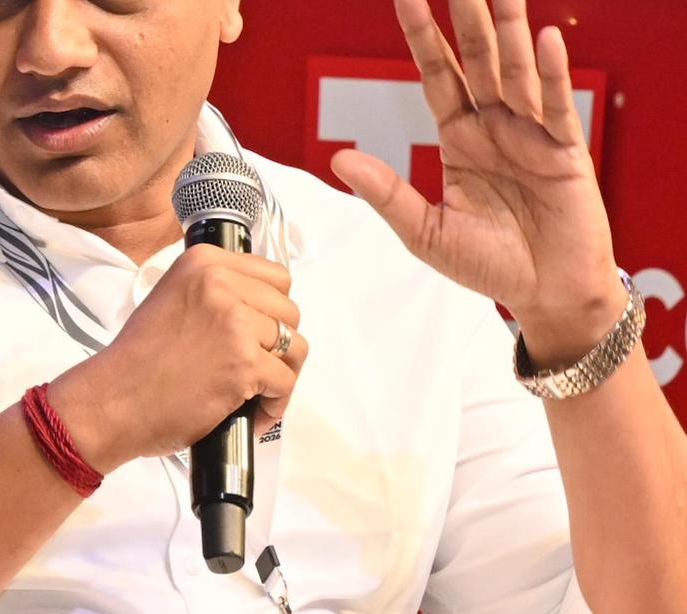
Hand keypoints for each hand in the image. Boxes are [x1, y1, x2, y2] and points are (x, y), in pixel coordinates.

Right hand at [49, 244, 308, 472]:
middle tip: (256, 367)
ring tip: (257, 394)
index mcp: (203, 262)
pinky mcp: (243, 363)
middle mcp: (221, 284)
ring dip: (280, 374)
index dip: (271, 309)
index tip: (258, 331)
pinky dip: (274, 405)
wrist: (112, 401)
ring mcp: (235, 323)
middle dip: (278, 343)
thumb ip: (213, 292)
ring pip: (294, 347)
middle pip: (288, 311)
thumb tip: (260, 308)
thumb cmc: (137, 361)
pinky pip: (286, 382)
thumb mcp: (171, 299)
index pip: (275, 275)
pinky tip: (252, 414)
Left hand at [330, 0, 627, 366]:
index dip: (423, 38)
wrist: (543, 294)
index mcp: (460, 139)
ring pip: (517, 72)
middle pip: (478, 60)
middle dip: (466, 17)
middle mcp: (496, 127)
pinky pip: (557, 107)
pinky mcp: (565, 153)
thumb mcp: (424, 231)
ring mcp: (532, 135)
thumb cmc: (488, 265)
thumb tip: (340, 158)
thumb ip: (387, 193)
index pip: (438, 76)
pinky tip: (544, 40)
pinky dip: (552, 75)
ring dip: (509, 30)